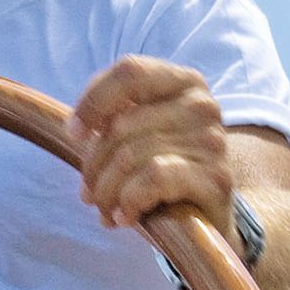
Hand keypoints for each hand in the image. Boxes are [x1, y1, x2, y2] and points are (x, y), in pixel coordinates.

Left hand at [70, 57, 234, 238]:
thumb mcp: (140, 134)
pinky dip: (129, 201)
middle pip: (121, 125)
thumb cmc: (167, 169)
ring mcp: (212, 140)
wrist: (210, 215)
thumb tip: (77, 129)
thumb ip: (113, 116)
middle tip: (88, 195)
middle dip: (93, 166)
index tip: (73, 134)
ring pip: (131, 156)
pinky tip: (126, 217)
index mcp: (183, 82)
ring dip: (107, 192)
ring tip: (105, 211)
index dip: (93, 101)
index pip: (130, 72)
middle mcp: (202, 105)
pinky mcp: (216, 178)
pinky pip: (153, 178)